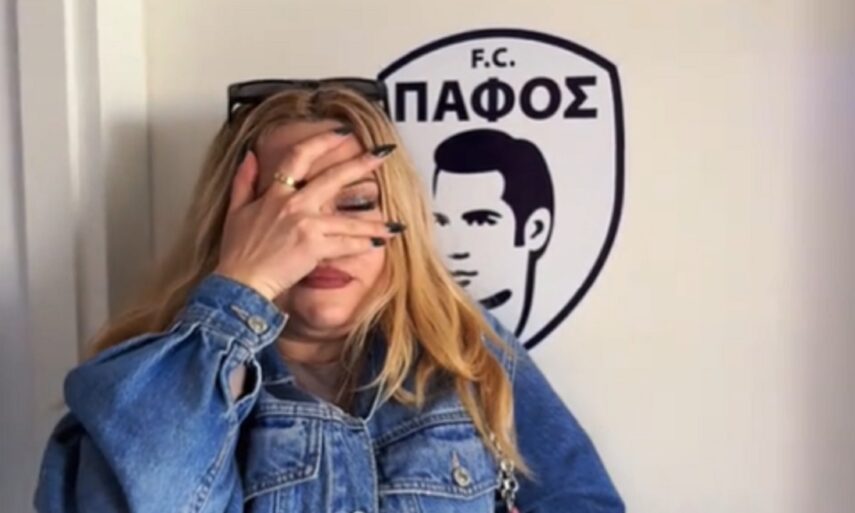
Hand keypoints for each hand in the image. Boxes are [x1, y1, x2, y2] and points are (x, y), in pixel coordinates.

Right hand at [213, 128, 400, 300]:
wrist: (239, 282)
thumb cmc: (237, 252)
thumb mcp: (235, 211)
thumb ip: (244, 180)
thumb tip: (251, 155)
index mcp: (276, 194)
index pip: (300, 156)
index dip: (323, 140)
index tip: (343, 133)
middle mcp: (293, 205)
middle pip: (334, 178)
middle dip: (362, 164)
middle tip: (383, 156)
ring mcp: (306, 225)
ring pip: (348, 219)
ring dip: (374, 221)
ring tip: (395, 222)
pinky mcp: (314, 247)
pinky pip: (347, 244)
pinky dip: (365, 244)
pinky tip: (380, 243)